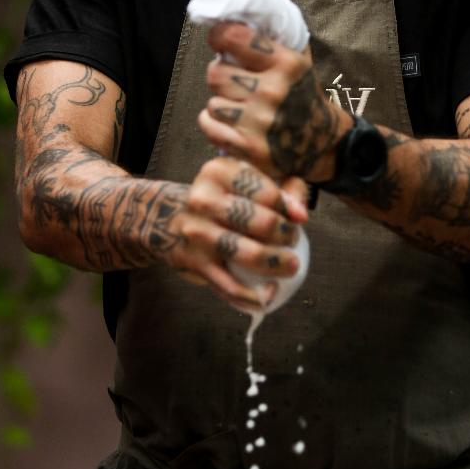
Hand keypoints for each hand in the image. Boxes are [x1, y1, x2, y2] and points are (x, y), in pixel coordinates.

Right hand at [173, 155, 307, 310]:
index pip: (267, 193)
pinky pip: (229, 285)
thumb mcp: (244, 182)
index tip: (299, 219)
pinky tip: (269, 294)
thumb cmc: (222, 199)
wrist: (168, 219)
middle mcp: (204, 200)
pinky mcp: (193, 263)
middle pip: (259, 222)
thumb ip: (281, 188)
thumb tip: (301, 215)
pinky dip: (254, 296)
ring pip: (247, 254)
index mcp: (219, 172)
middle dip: (285, 235)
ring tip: (291, 266)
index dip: (290, 209)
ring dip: (275, 263)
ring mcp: (197, 233)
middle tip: (292, 240)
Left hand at [198, 22, 348, 181]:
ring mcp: (260, 122)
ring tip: (237, 108)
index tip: (218, 40)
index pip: (235, 38)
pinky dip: (214, 125)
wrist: (322, 142)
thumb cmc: (302, 95)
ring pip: (213, 103)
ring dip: (221, 104)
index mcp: (286, 64)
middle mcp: (273, 91)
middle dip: (221, 76)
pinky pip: (209, 125)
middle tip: (232, 81)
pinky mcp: (249, 147)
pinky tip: (230, 125)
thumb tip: (233, 18)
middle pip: (215, 73)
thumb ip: (270, 40)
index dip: (219, 36)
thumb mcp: (298, 61)